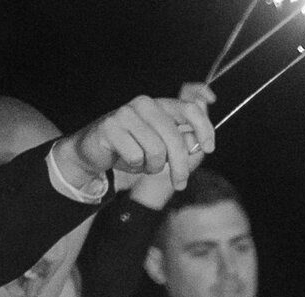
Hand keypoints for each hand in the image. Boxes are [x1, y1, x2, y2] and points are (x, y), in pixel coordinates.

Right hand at [56, 89, 215, 196]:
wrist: (95, 153)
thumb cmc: (133, 150)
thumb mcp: (163, 149)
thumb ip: (184, 145)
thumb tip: (200, 145)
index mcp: (161, 106)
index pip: (189, 109)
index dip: (204, 128)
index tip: (209, 149)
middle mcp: (145, 104)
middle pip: (175, 138)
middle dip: (181, 166)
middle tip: (180, 183)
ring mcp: (126, 113)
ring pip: (156, 150)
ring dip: (153, 166)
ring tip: (144, 163)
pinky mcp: (110, 126)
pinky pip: (136, 156)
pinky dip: (136, 166)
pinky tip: (127, 159)